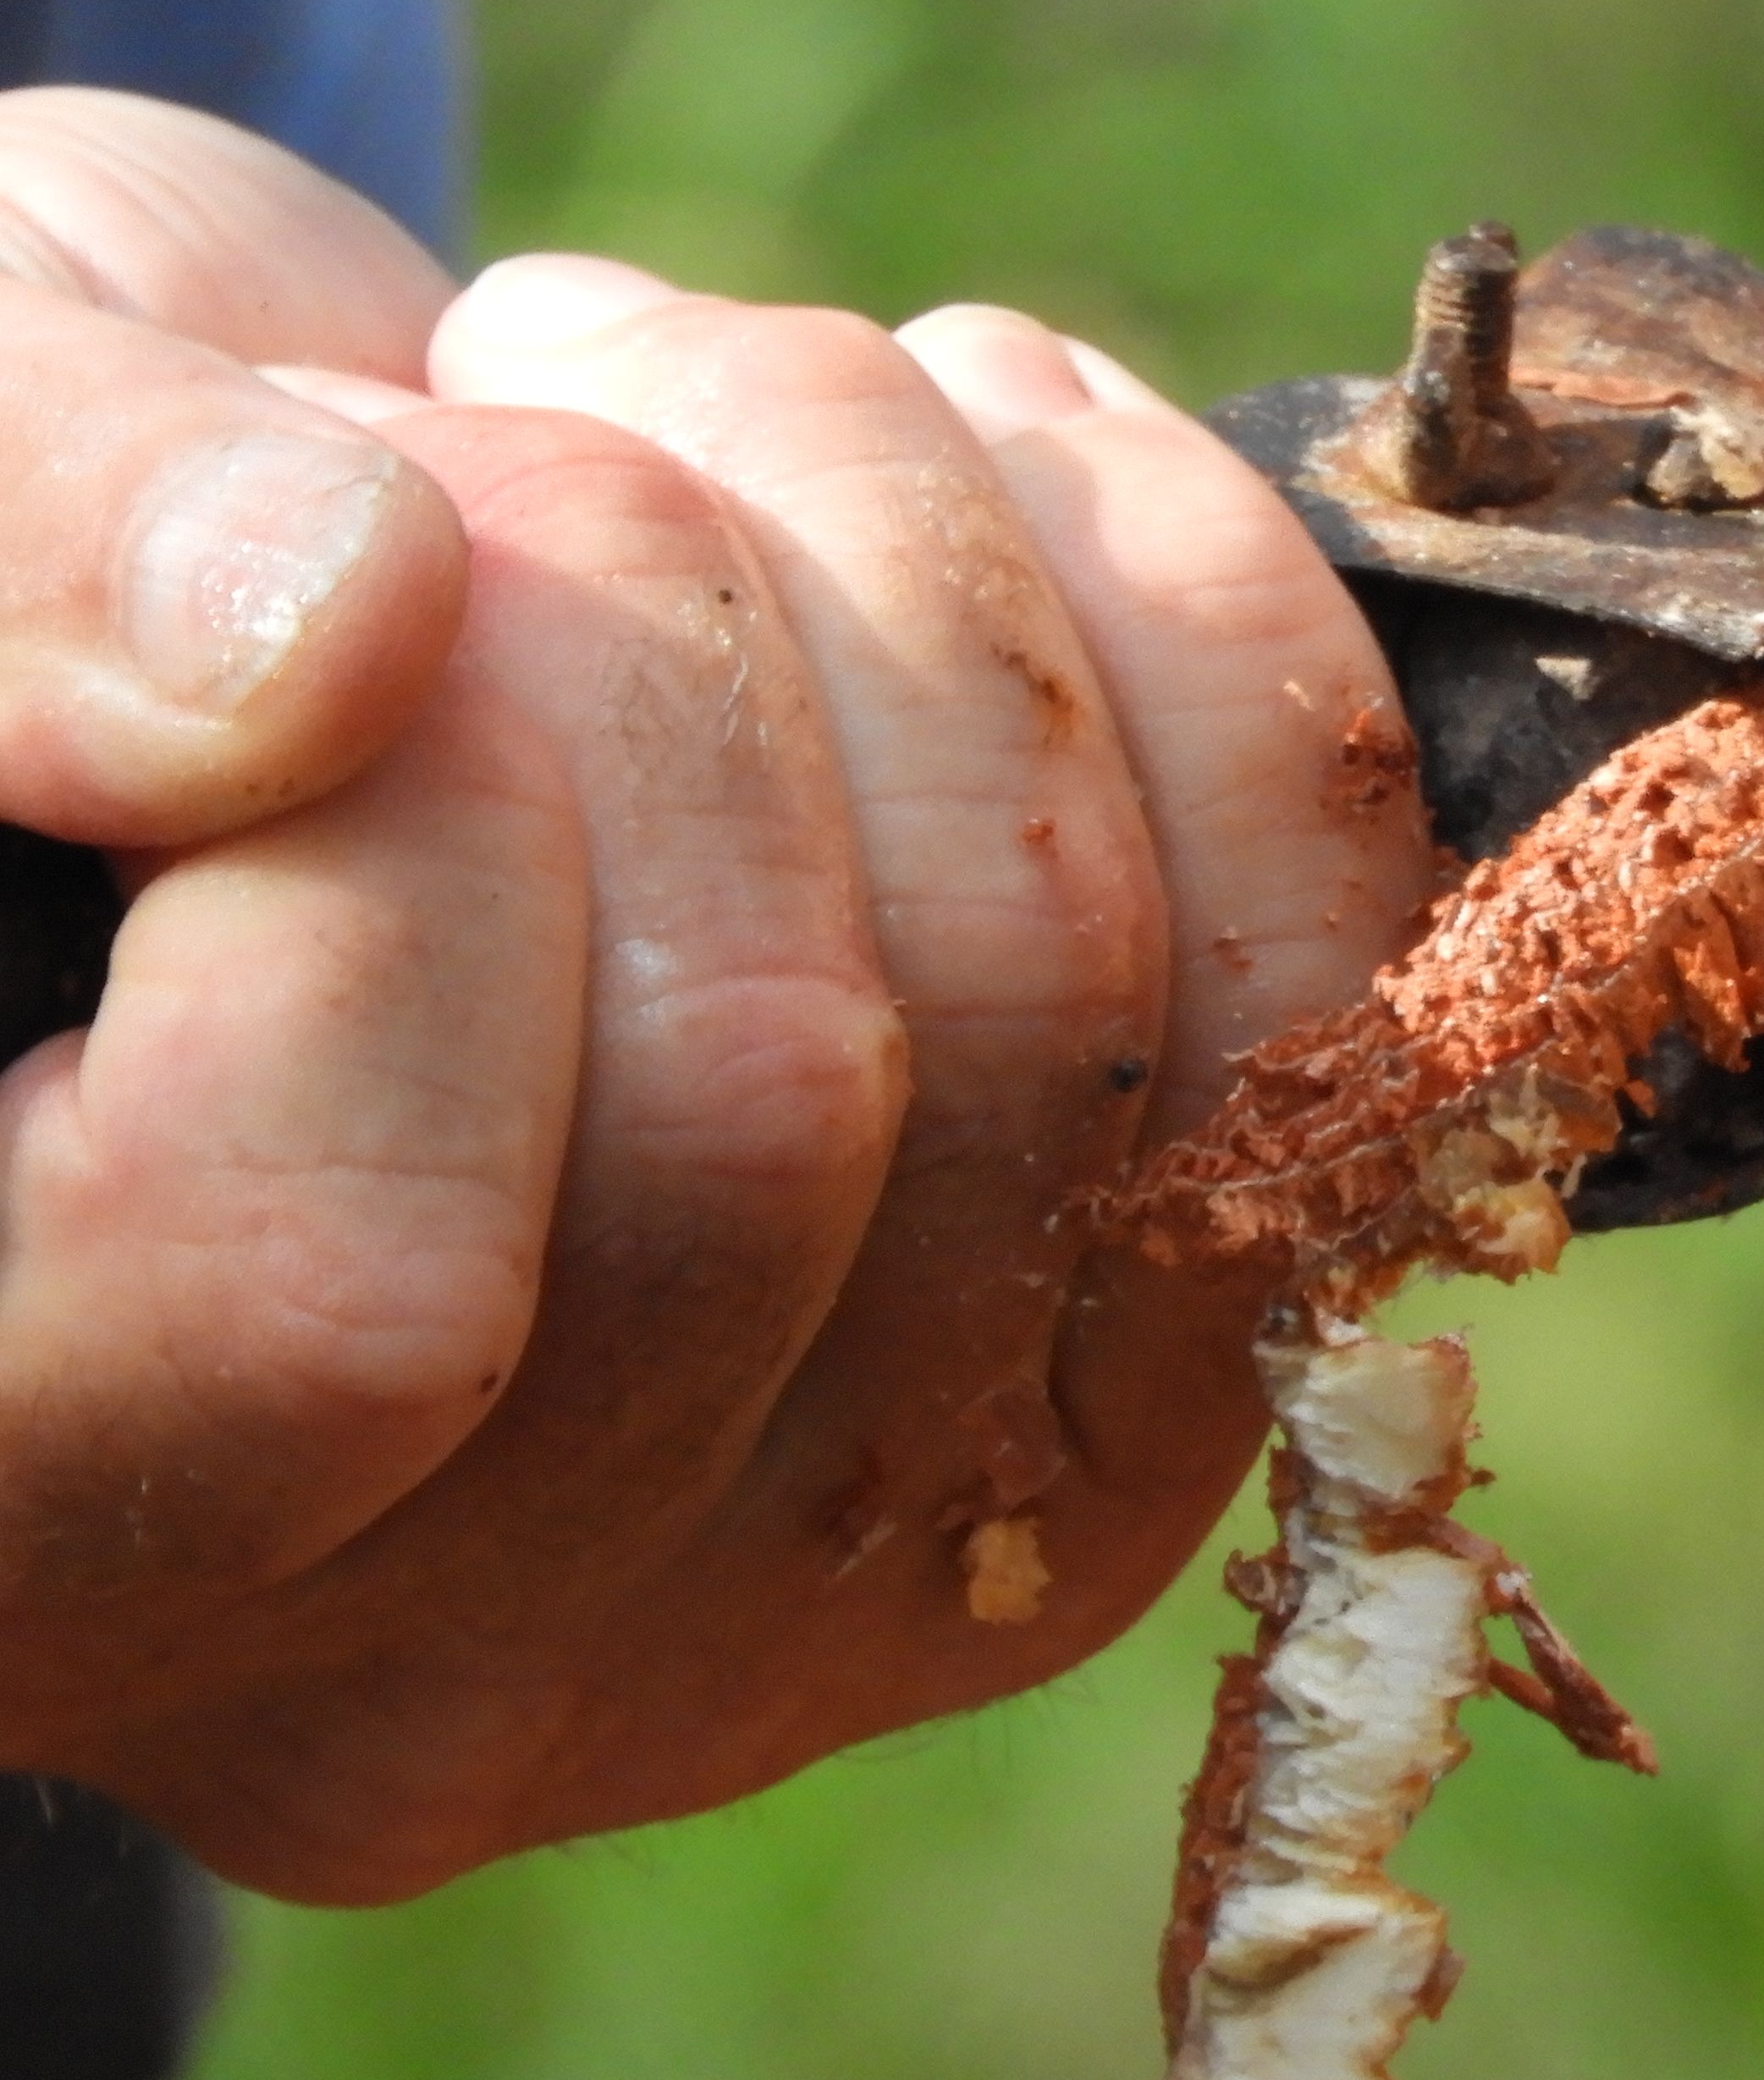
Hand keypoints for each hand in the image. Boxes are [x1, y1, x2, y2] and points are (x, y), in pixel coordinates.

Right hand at [0, 92, 1434, 1897]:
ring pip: (1077, 1051)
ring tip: (701, 399)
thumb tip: (343, 631)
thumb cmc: (24, 607)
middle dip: (680, 604)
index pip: (325, 1288)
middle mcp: (405, 1680)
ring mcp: (796, 1616)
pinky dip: (1218, 646)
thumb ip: (11, 556)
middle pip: (763, 1116)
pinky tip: (1013, 445)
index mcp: (11, 1519)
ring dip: (936, 573)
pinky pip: (1317, 1027)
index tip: (341, 544)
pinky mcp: (1095, 1454)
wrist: (250, 697)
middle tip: (515, 402)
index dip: (409, 829)